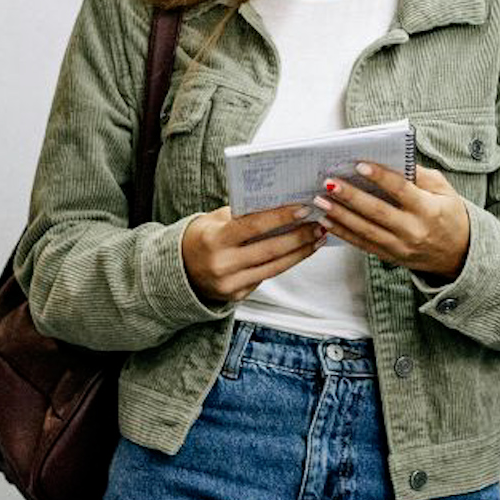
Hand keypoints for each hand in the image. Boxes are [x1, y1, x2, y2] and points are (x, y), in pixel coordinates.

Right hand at [181, 204, 324, 303]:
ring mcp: (230, 284)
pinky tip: (300, 252)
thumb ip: (242, 215)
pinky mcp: (237, 296)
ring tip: (317, 238)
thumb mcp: (214, 220)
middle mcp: (222, 265)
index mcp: (214, 240)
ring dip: (300, 252)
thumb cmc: (202, 238)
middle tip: (320, 223)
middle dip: (299, 236)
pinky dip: (286, 263)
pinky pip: (267, 276)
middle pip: (270, 250)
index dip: (280, 218)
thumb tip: (279, 203)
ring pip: (274, 267)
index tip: (304, 209)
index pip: (252, 226)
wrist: (179, 271)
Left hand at [312, 163, 471, 283]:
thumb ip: (420, 175)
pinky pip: (363, 245)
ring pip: (366, 231)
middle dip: (350, 197)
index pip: (401, 191)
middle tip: (329, 183)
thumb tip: (393, 158)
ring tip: (321, 201)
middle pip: (377, 212)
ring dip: (340, 215)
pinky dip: (343, 233)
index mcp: (429, 210)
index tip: (359, 165)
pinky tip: (327, 221)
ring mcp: (400, 247)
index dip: (380, 177)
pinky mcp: (390, 257)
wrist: (459, 254)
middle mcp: (413, 230)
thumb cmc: (450, 215)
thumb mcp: (444, 190)